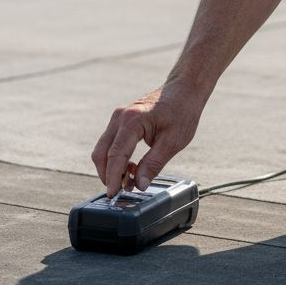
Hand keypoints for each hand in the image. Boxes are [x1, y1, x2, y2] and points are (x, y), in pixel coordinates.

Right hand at [91, 82, 205, 196]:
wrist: (184, 90)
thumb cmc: (182, 112)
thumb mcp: (172, 142)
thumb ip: (153, 164)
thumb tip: (140, 184)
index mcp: (132, 121)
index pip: (115, 155)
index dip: (113, 177)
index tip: (113, 194)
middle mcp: (120, 117)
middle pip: (101, 153)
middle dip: (107, 175)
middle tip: (120, 191)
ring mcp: (118, 117)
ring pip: (103, 149)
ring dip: (111, 168)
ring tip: (129, 181)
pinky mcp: (120, 120)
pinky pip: (110, 143)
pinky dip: (115, 158)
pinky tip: (130, 167)